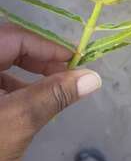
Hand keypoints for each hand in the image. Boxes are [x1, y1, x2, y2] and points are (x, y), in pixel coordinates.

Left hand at [0, 23, 100, 160]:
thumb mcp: (19, 122)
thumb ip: (54, 95)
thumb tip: (93, 78)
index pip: (13, 38)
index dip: (45, 46)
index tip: (74, 59)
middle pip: (7, 47)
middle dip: (39, 59)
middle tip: (66, 73)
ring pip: (2, 64)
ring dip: (29, 72)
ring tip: (53, 86)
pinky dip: (16, 85)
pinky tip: (29, 99)